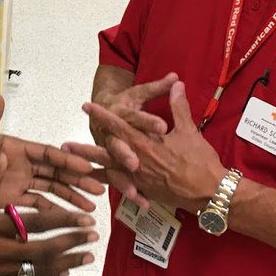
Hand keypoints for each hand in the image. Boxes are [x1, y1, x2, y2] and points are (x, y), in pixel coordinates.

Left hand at [0, 95, 105, 211]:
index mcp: (16, 148)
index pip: (47, 153)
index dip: (67, 159)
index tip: (86, 166)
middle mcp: (22, 166)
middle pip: (56, 172)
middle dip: (78, 180)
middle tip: (100, 189)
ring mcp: (19, 184)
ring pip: (51, 190)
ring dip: (71, 198)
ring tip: (91, 209)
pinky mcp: (11, 201)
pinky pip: (36, 207)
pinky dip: (52, 213)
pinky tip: (68, 222)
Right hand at [0, 154, 98, 275]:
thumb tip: (3, 154)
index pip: (35, 223)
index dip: (63, 221)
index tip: (84, 218)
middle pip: (43, 249)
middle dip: (72, 242)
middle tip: (93, 235)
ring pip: (38, 270)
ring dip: (65, 263)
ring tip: (87, 258)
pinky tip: (60, 274)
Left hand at [80, 81, 224, 212]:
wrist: (210, 193)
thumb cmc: (200, 161)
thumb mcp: (189, 130)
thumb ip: (178, 106)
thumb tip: (176, 83)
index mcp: (146, 145)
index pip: (119, 126)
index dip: (102, 115)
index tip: (87, 107)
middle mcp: (138, 163)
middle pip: (106, 153)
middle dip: (85, 147)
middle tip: (64, 145)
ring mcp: (140, 179)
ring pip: (110, 173)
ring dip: (91, 169)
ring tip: (73, 167)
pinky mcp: (146, 191)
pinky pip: (123, 189)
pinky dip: (110, 187)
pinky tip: (98, 189)